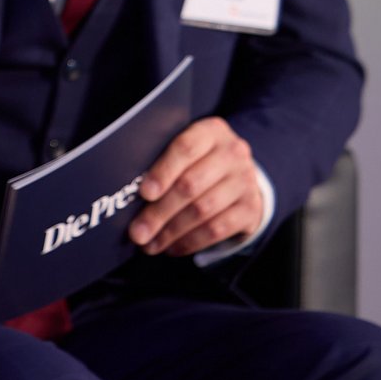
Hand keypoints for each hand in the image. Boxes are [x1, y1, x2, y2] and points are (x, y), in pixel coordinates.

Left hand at [131, 117, 264, 255]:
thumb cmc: (197, 160)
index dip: (163, 172)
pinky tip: (171, 248)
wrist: (239, 174)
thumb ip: (162, 161)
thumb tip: (129, 191)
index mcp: (210, 131)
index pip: (185, 148)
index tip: (144, 193)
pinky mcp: (251, 207)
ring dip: (171, 232)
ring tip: (149, 244)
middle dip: (159, 212)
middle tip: (137, 232)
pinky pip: (218, 229)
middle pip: (191, 185)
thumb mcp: (184, 150)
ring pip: (203, 210)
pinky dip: (190, 242)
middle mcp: (232, 153)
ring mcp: (245, 181)